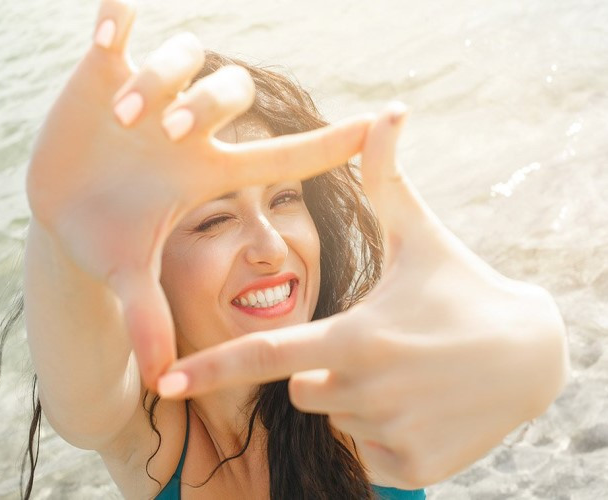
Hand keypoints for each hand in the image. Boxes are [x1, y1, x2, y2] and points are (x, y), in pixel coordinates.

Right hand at [26, 0, 371, 388]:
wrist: (62, 208)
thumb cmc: (108, 239)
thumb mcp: (131, 275)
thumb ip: (147, 317)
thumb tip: (160, 379)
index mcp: (207, 172)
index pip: (283, 155)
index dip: (332, 142)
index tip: (382, 120)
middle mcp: (189, 129)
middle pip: (232, 92)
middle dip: (207, 105)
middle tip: (171, 134)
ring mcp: (148, 97)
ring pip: (184, 58)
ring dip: (161, 78)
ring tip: (124, 117)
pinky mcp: (102, 74)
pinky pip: (120, 30)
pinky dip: (120, 19)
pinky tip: (114, 20)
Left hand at [157, 105, 567, 487]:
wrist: (531, 356)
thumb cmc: (464, 288)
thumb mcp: (420, 236)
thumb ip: (388, 179)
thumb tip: (385, 111)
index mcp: (356, 336)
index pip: (266, 354)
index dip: (212, 367)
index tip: (165, 381)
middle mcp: (367, 388)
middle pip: (302, 389)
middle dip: (323, 370)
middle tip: (378, 347)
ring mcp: (390, 432)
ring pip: (337, 418)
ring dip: (356, 397)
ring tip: (405, 371)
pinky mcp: (414, 468)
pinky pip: (369, 453)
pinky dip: (383, 431)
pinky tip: (420, 404)